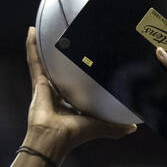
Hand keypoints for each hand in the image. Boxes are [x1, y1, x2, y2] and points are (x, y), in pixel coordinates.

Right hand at [24, 27, 135, 157]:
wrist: (54, 137)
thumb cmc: (75, 134)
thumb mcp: (99, 126)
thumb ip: (114, 127)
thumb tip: (133, 128)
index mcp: (70, 102)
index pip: (75, 83)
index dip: (78, 72)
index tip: (84, 58)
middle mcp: (57, 93)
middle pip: (58, 69)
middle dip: (59, 55)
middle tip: (65, 36)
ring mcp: (45, 86)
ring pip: (44, 61)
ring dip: (42, 46)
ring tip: (43, 29)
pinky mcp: (38, 82)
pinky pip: (34, 60)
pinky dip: (32, 46)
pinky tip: (33, 31)